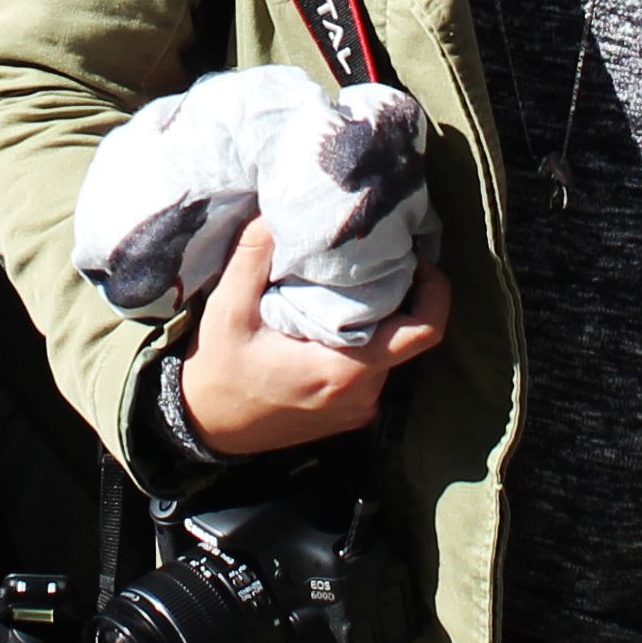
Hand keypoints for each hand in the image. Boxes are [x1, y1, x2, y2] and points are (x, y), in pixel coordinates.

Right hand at [177, 216, 443, 454]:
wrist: (207, 427)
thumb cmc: (219, 371)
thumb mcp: (227, 312)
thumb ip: (251, 260)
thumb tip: (275, 215)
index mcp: (344, 370)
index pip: (422, 332)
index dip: (434, 291)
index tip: (416, 258)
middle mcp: (363, 395)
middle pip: (409, 337)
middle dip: (403, 295)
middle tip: (381, 257)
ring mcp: (359, 409)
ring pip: (392, 353)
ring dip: (383, 319)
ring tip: (355, 284)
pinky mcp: (350, 414)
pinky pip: (375, 371)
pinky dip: (367, 341)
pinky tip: (338, 319)